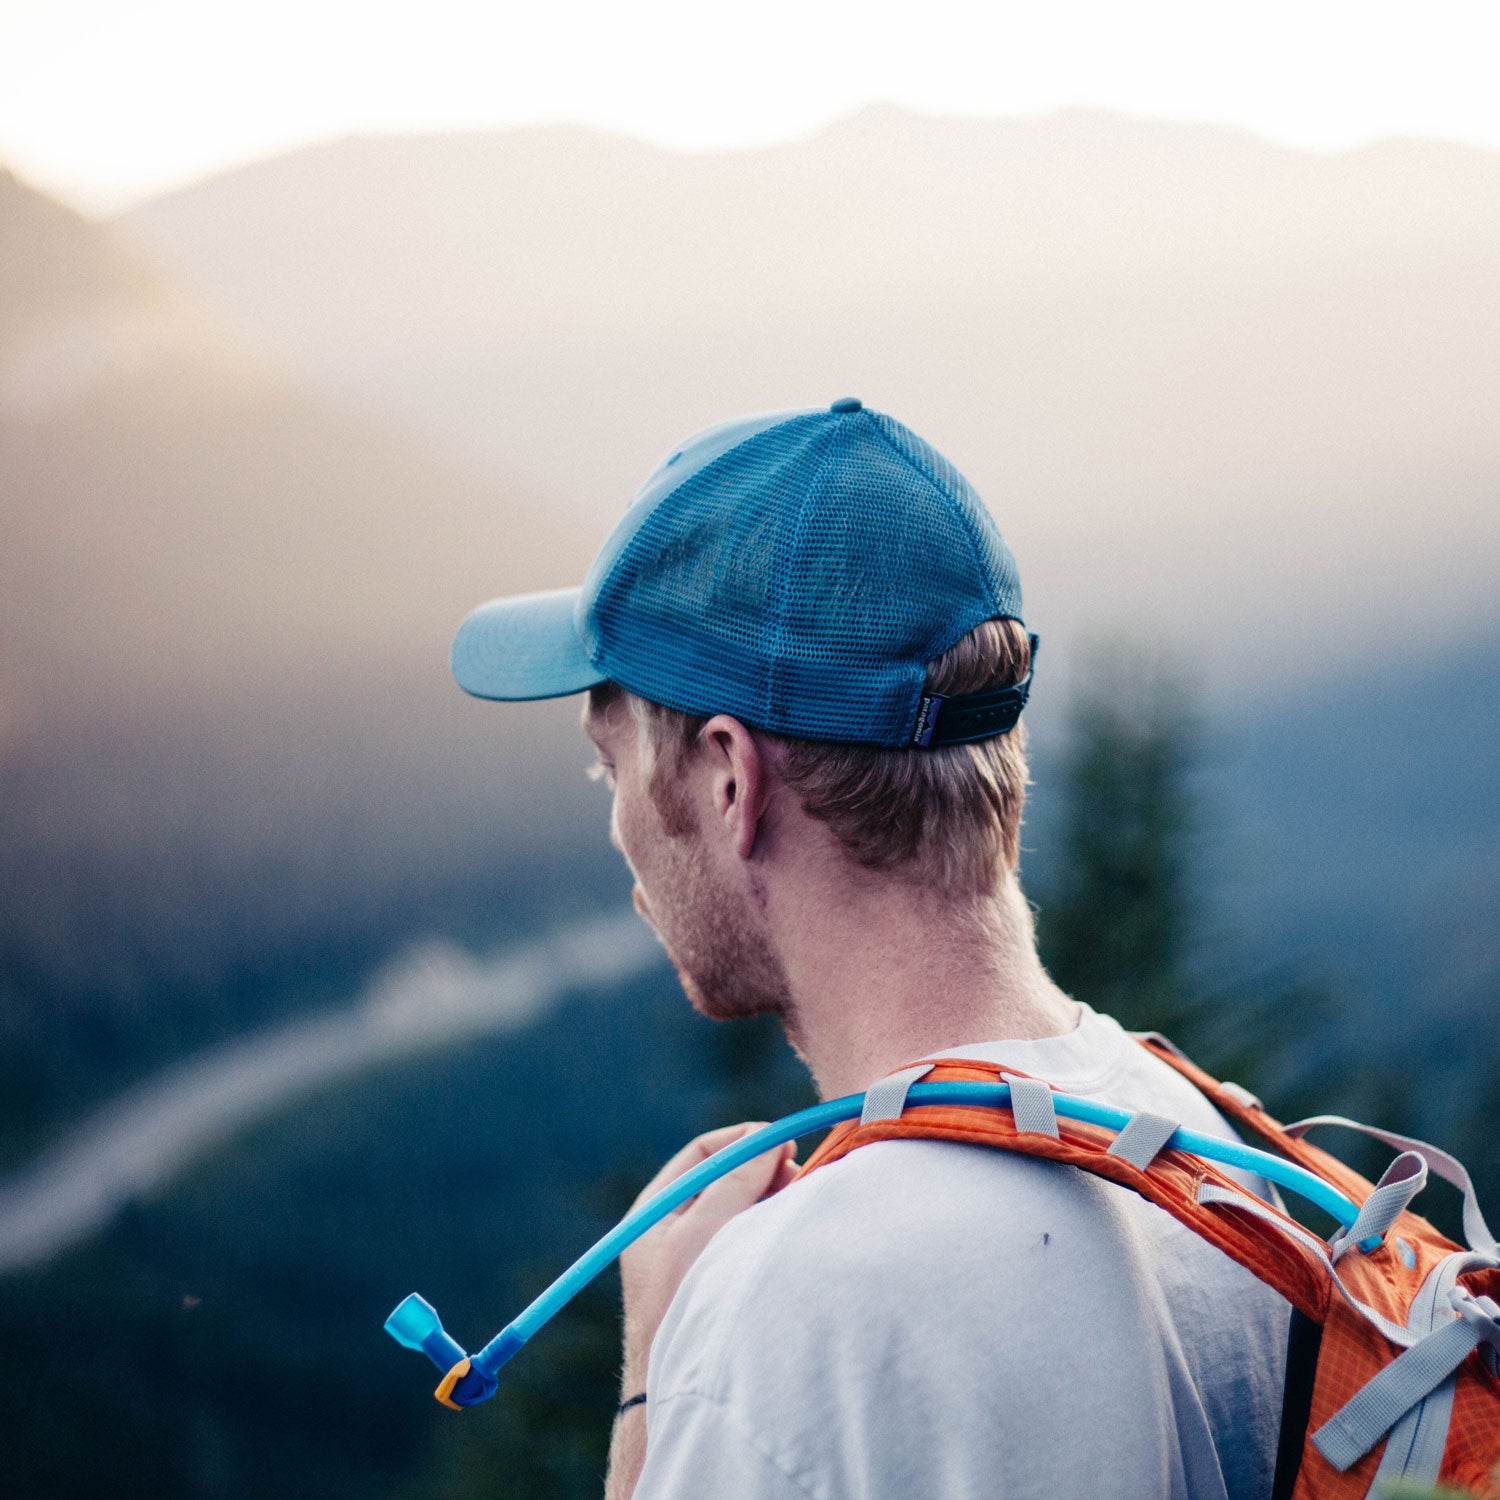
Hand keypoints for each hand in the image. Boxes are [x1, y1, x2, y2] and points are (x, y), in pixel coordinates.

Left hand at [617, 1122, 797, 1392]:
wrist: (672, 1393)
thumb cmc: (680, 1305)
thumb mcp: (701, 1232)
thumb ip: (733, 1181)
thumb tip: (767, 1139)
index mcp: (656, 1210)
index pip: (704, 1154)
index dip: (744, 1141)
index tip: (783, 1142)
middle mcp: (674, 1229)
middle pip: (726, 1180)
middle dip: (764, 1171)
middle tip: (799, 1176)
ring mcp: (697, 1259)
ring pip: (742, 1211)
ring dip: (771, 1201)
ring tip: (798, 1205)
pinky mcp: (719, 1285)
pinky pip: (749, 1242)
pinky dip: (771, 1231)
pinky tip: (790, 1237)